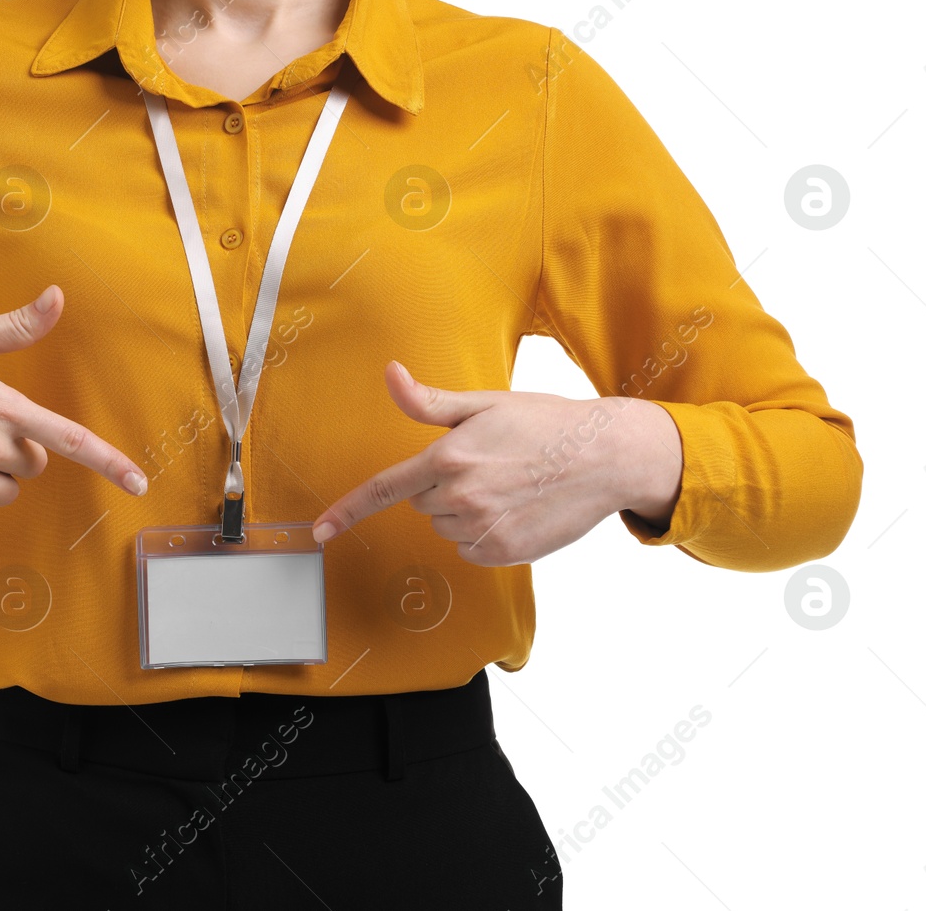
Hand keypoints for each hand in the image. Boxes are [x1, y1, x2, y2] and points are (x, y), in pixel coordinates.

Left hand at [311, 361, 681, 564]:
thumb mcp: (484, 404)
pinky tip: (514, 510)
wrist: (605, 456)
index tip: (321, 531)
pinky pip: (470, 548)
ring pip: (445, 527)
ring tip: (506, 486)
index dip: (348, 511)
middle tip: (487, 465)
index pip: (384, 489)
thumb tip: (390, 374)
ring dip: (464, 512)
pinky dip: (484, 534)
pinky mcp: (504, 551)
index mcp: (449, 458)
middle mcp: (461, 497)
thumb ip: (429, 401)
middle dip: (443, 487)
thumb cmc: (545, 424)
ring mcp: (483, 528)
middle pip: (422, 503)